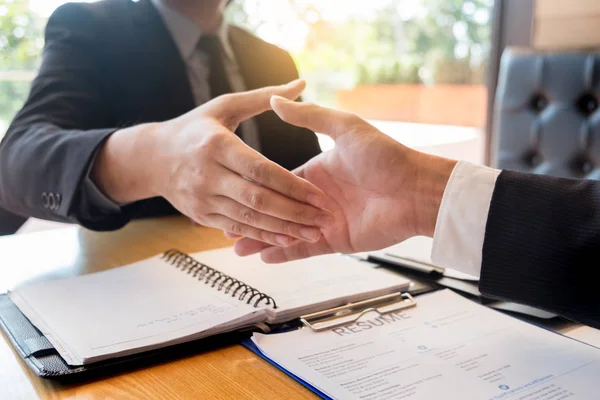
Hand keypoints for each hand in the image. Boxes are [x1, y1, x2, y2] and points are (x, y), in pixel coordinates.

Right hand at [92, 80, 331, 246]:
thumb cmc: (195, 127)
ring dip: (283, 230)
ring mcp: (203, 199)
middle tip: (325, 220)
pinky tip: (287, 241)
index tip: (320, 195)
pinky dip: (262, 237)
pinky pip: (236, 229)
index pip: (261, 169)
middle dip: (294, 213)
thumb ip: (264, 97)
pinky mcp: (202, 216)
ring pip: (249, 220)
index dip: (292, 185)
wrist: (151, 158)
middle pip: (257, 199)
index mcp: (217, 144)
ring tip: (314, 234)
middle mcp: (208, 174)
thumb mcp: (224, 106)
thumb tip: (301, 83)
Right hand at [234, 96, 456, 261]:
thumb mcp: (345, 128)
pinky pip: (305, 249)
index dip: (254, 189)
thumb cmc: (386, 156)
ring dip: (262, 238)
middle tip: (226, 227)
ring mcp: (325, 222)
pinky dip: (285, 253)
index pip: (276, 183)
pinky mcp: (337, 241)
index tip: (230, 193)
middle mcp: (317, 199)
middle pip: (276, 211)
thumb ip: (310, 116)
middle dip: (252, 219)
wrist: (417, 189)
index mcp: (315, 173)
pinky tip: (263, 256)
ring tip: (236, 247)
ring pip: (286, 232)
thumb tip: (278, 99)